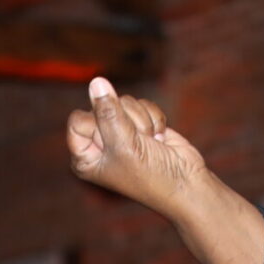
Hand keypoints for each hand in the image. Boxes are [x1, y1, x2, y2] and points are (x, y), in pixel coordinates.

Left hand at [67, 76, 207, 220]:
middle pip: (101, 106)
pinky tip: (159, 137)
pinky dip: (154, 118)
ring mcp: (120, 133)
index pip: (77, 121)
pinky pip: (142, 104)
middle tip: (136, 144)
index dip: (98, 124)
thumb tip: (96, 81)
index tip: (114, 141)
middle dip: (125, 120)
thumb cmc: (150, 174)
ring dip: (142, 121)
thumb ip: (107, 111)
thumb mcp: (123, 143)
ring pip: (124, 102)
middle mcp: (99, 145)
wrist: (185, 183)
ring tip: (149, 142)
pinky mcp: (141, 125)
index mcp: (85, 158)